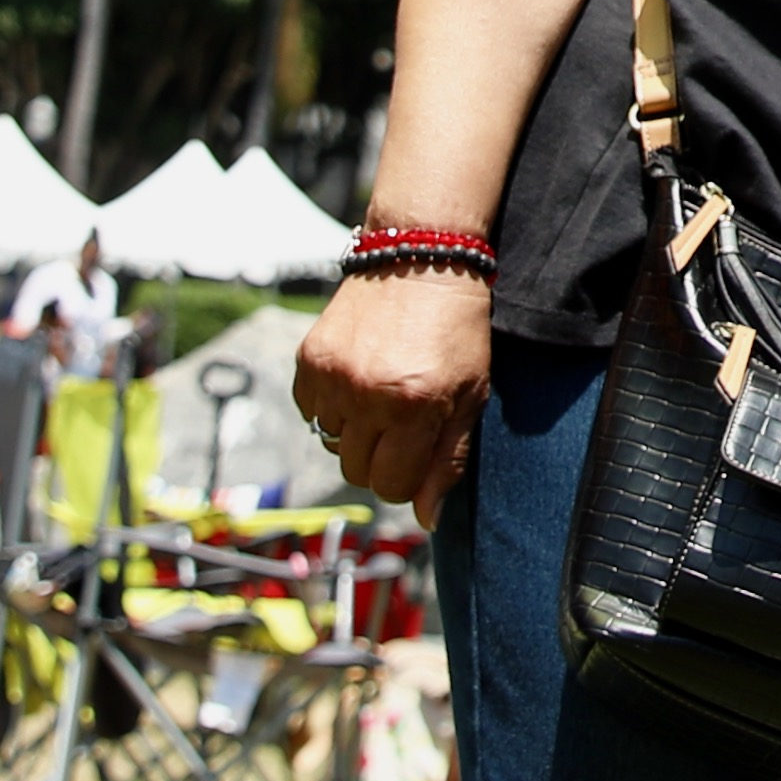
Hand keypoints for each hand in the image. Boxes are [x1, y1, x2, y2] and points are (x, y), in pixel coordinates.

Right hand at [294, 267, 491, 525]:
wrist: (421, 260)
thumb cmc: (457, 333)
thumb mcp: (471, 396)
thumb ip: (448, 461)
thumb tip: (427, 519)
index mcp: (414, 406)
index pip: (393, 486)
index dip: (408, 479)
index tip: (417, 454)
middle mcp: (368, 394)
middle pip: (358, 472)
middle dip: (381, 459)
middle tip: (401, 424)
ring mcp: (333, 376)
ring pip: (331, 445)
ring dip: (354, 433)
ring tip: (380, 398)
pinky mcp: (309, 359)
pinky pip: (311, 413)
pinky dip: (331, 407)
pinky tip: (357, 380)